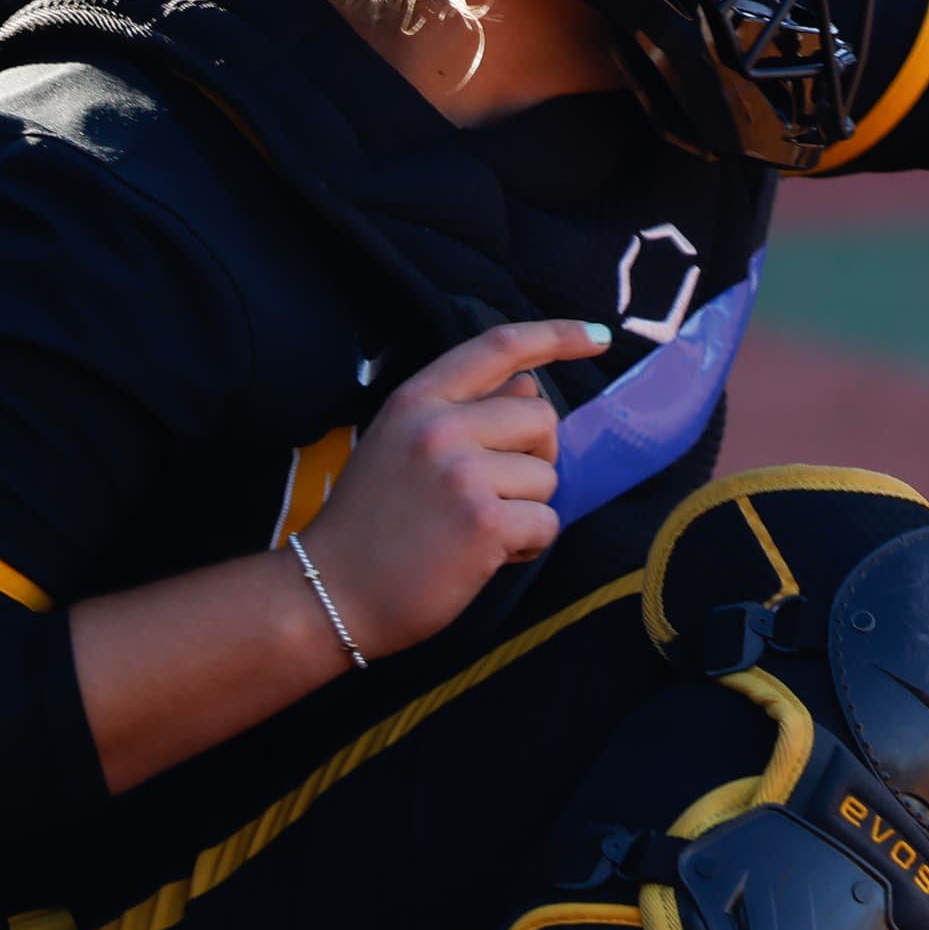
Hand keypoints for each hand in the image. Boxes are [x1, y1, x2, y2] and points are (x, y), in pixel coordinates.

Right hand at [299, 318, 609, 656]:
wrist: (329, 594)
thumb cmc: (370, 527)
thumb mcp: (398, 446)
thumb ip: (460, 413)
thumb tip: (529, 387)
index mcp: (416, 400)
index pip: (498, 347)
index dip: (556, 335)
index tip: (599, 335)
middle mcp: (439, 427)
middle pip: (541, 417)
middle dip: (535, 459)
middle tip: (493, 494)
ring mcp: (461, 473)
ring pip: (548, 476)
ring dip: (527, 509)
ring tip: (475, 530)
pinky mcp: (484, 522)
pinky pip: (547, 523)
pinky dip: (528, 546)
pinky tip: (484, 557)